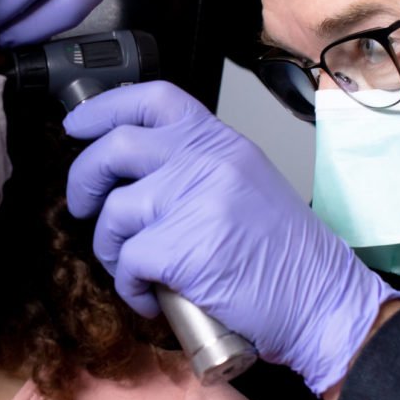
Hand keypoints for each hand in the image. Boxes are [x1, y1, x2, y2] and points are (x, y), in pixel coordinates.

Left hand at [64, 81, 399, 393]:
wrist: (322, 299)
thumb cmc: (284, 252)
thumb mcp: (245, 182)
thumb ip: (195, 165)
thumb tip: (133, 174)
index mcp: (220, 142)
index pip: (152, 99)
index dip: (104, 108)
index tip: (77, 125)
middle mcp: (207, 161)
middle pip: (114, 148)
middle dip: (84, 179)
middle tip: (82, 204)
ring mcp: (194, 201)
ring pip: (114, 212)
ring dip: (110, 247)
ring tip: (132, 268)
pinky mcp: (181, 248)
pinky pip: (127, 262)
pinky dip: (129, 286)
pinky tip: (150, 296)